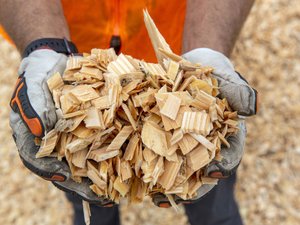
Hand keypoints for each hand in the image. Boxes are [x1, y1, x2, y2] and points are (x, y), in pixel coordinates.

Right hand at [10, 49, 112, 205]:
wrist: (56, 62)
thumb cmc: (38, 75)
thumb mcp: (30, 85)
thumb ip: (32, 106)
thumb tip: (40, 130)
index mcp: (38, 140)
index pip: (43, 163)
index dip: (55, 173)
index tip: (68, 180)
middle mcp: (58, 144)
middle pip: (70, 169)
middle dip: (85, 184)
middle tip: (103, 198)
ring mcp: (76, 137)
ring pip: (88, 160)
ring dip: (103, 175)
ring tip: (119, 189)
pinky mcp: (92, 128)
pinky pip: (103, 142)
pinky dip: (113, 152)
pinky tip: (127, 160)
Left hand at [152, 48, 257, 206]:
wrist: (196, 68)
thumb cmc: (217, 78)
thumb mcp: (230, 83)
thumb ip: (240, 94)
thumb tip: (253, 107)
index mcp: (221, 138)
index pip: (224, 157)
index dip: (220, 167)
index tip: (214, 173)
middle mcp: (201, 145)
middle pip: (197, 171)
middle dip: (188, 186)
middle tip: (174, 197)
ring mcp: (181, 141)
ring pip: (175, 166)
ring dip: (164, 181)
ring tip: (152, 194)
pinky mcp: (162, 133)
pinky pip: (156, 149)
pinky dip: (148, 160)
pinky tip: (136, 170)